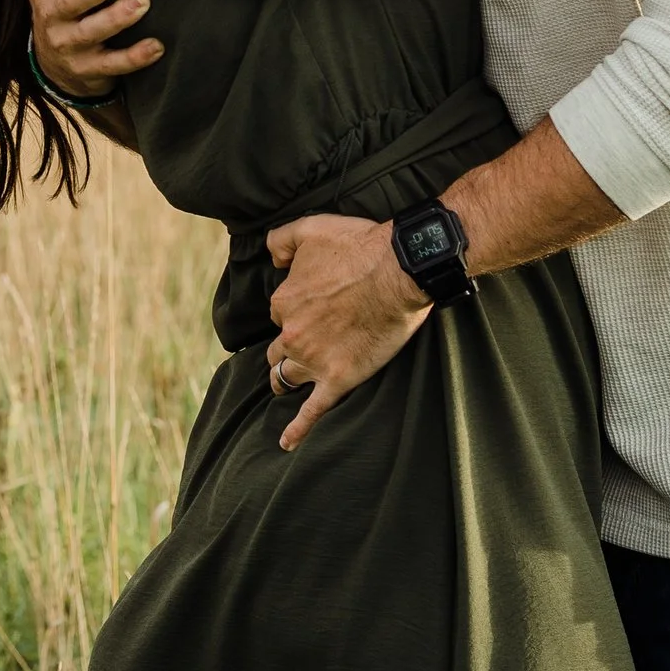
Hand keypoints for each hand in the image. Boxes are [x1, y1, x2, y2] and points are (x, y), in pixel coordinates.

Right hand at [22, 0, 162, 98]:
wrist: (55, 66)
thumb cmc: (57, 1)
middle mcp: (53, 14)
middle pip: (71, 1)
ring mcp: (70, 45)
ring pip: (92, 32)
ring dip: (117, 18)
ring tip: (142, 2)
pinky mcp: (89, 70)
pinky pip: (112, 66)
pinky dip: (134, 58)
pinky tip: (157, 46)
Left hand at [263, 215, 429, 449]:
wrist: (398, 270)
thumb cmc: (359, 246)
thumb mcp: (311, 228)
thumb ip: (280, 239)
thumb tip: (271, 258)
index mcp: (285, 302)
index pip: (280, 312)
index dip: (295, 309)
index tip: (312, 305)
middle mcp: (292, 333)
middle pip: (278, 348)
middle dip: (285, 347)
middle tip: (300, 345)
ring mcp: (314, 360)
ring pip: (287, 377)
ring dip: (284, 379)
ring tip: (285, 383)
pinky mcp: (339, 379)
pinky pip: (312, 412)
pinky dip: (296, 430)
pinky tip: (287, 442)